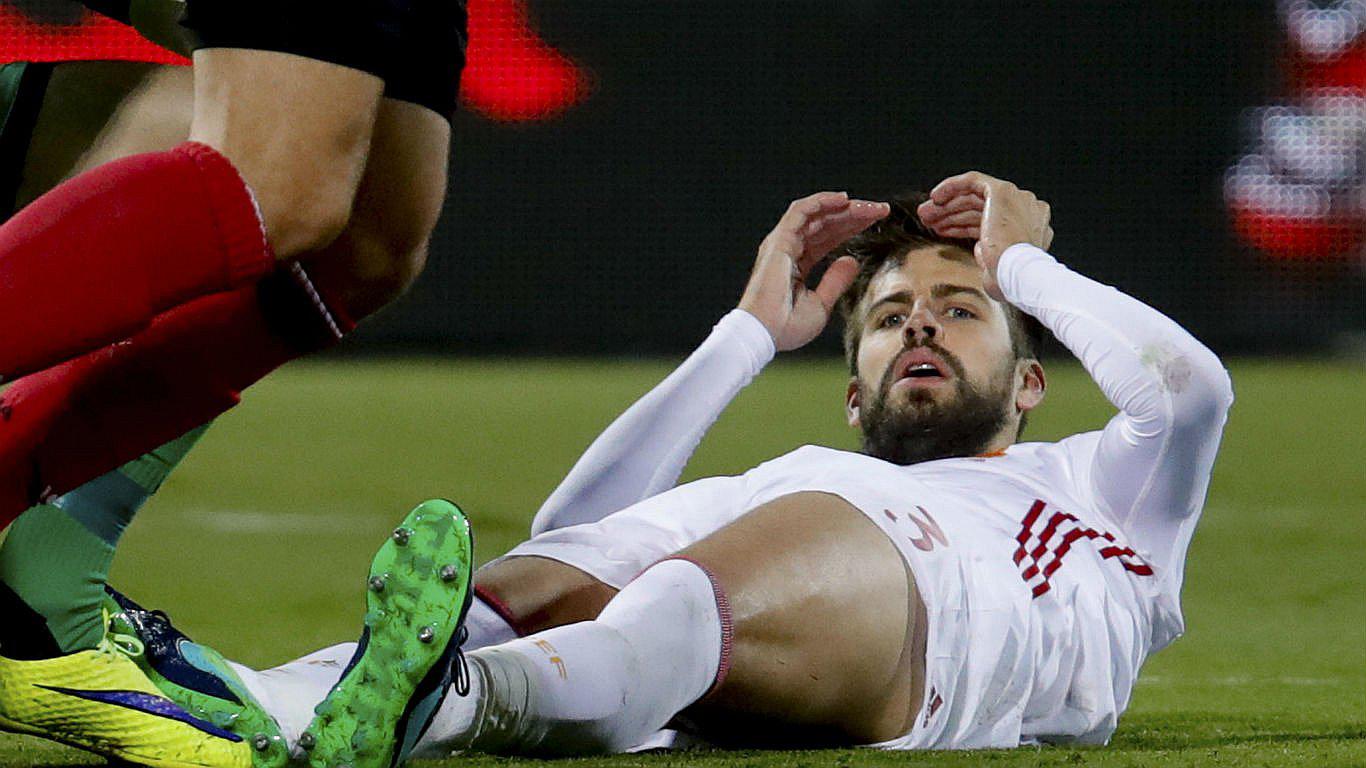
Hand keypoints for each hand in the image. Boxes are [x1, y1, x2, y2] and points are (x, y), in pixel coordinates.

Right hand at [739, 192, 889, 350]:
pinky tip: (845, 200)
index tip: (877, 223)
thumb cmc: (787, 326)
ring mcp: (783, 243)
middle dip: (854, 215)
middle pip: (826, 223)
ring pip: (817, 214)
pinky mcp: (780, 240)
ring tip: (870, 207)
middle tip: (881, 210)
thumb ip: (836, 280)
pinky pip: (801, 211)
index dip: (852, 228)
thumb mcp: (822, 304)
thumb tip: (852, 261)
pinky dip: (822, 202)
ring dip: (845, 207)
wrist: (765, 333)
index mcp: (798, 265)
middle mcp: (789, 249)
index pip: (828, 238)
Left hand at [915, 172, 1052, 299]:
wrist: (1015, 273)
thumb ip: (990, 255)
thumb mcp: (996, 268)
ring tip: (926, 216)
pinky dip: (952, 186)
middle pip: (980, 207)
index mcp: (1029, 228)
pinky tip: (935, 197)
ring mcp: (1016, 199)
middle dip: (951, 213)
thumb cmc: (1008, 279)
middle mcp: (1026, 209)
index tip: (942, 230)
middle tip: (929, 220)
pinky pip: (973, 181)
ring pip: (974, 196)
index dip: (962, 225)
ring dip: (947, 205)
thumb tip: (980, 247)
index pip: (989, 220)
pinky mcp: (1002, 191)